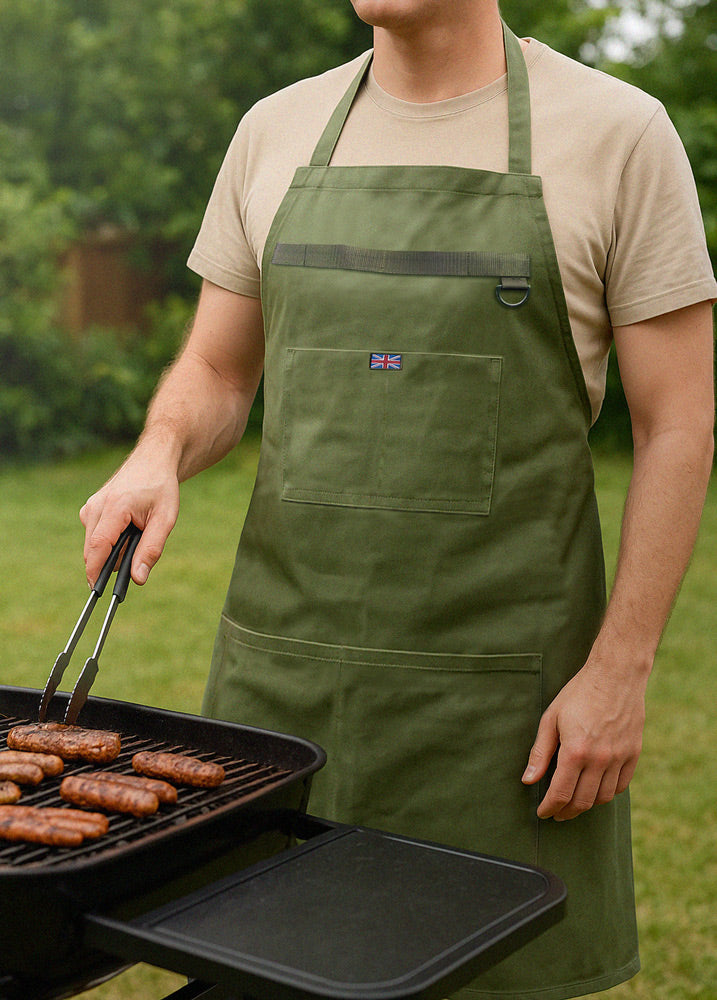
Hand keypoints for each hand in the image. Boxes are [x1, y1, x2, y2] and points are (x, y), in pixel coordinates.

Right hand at [80, 444, 179, 587]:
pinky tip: (127, 526)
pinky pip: (95, 535)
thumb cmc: (161, 488)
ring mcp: (90, 506)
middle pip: (94, 550)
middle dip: (115, 558)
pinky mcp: (90, 509)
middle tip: (140, 542)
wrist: (153, 460)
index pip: (98, 547)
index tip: (96, 590)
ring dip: (113, 548)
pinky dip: (110, 539)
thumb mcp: (165, 520)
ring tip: (136, 530)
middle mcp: (96, 506)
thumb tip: (138, 579)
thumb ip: (151, 550)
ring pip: (94, 544)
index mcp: (114, 507)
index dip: (95, 571)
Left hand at [521, 654, 647, 820]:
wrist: (616, 675)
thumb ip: (540, 752)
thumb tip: (528, 780)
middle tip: (556, 813)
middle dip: (566, 812)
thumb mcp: (551, 718)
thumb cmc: (578, 693)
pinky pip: (620, 786)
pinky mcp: (634, 754)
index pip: (560, 793)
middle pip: (582, 801)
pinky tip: (595, 790)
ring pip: (602, 797)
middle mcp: (600, 759)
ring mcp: (619, 758)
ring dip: (586, 805)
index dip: (549, 808)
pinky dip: (606, 793)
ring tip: (574, 803)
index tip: (542, 814)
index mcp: (575, 751)